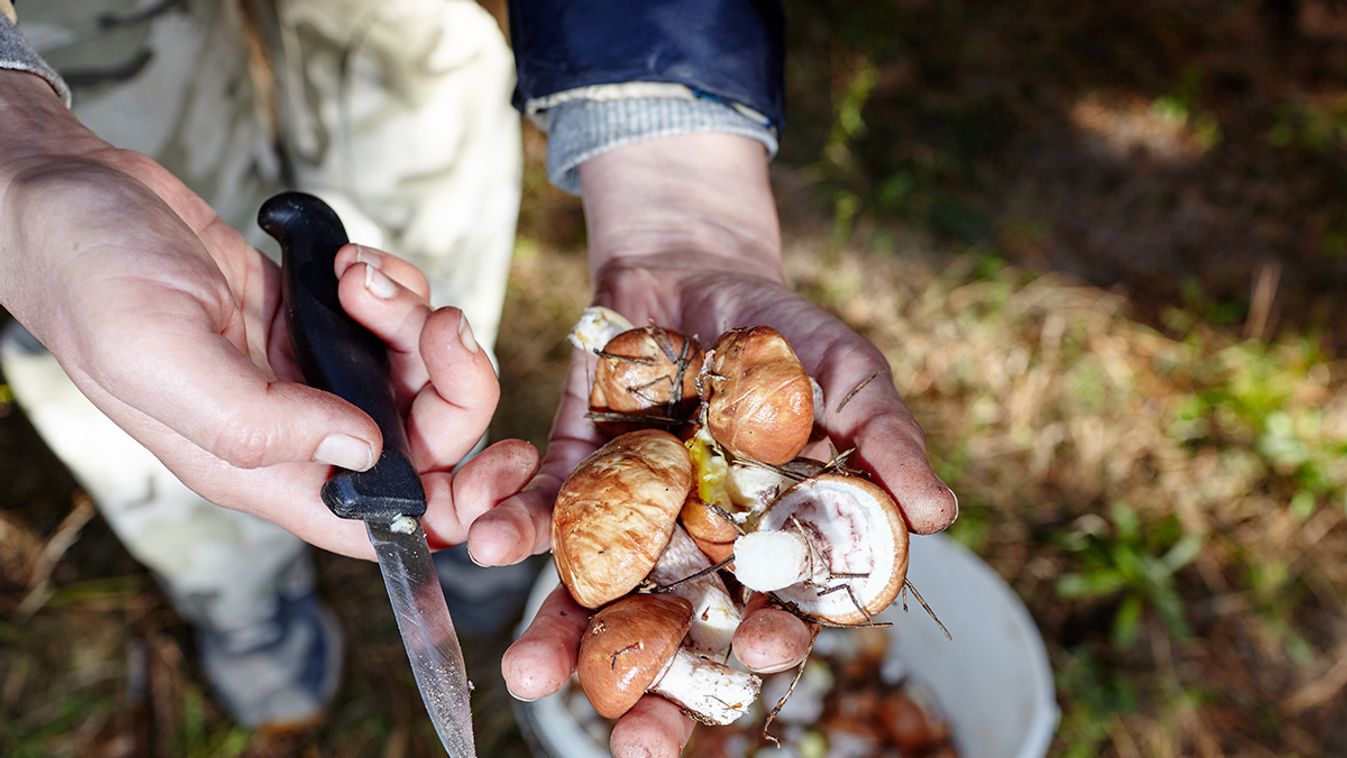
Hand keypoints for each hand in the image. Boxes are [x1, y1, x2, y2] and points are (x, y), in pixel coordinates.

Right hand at [0, 71, 537, 558]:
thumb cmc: (92, 280)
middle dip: (450, 380)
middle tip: (429, 325)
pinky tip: (344, 262)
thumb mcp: (161, 356)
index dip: (452, 511)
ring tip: (357, 278)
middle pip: (427, 438)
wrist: (75, 197)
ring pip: (420, 369)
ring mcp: (314, 370)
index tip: (500, 468)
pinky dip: (393, 285)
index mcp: (263, 468)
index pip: (379, 523)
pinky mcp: (320, 318)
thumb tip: (365, 449)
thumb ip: (260, 419)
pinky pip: (399, 315)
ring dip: (413, 318)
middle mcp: (298, 428)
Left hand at [488, 134, 955, 755]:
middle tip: (635, 742)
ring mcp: (630, 518)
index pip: (777, 610)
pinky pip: (540, 513)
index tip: (765, 650)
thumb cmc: (784, 331)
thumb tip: (939, 514)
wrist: (694, 265)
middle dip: (656, 693)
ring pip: (597, 597)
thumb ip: (884, 438)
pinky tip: (491, 542)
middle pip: (679, 637)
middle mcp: (697, 548)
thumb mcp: (846, 372)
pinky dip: (514, 527)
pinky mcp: (572, 475)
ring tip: (532, 676)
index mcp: (771, 541)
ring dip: (562, 638)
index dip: (774, 638)